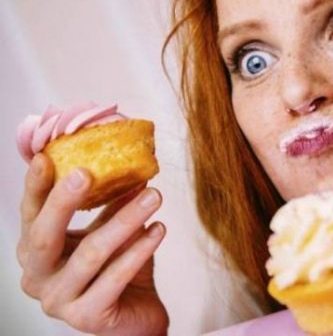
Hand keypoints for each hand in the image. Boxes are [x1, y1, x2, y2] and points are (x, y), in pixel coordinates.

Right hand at [17, 153, 168, 334]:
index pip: (30, 214)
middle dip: (64, 202)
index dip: (36, 187)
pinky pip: (115, 278)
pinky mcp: (86, 318)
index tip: (47, 157)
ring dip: (125, 220)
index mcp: (35, 251)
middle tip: (88, 172)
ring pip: (90, 254)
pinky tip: (159, 229)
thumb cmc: (117, 271)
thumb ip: (113, 201)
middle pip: (43, 237)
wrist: (136, 318)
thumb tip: (133, 163)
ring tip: (154, 196)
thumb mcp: (111, 229)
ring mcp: (58, 301)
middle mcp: (37, 278)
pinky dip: (140, 250)